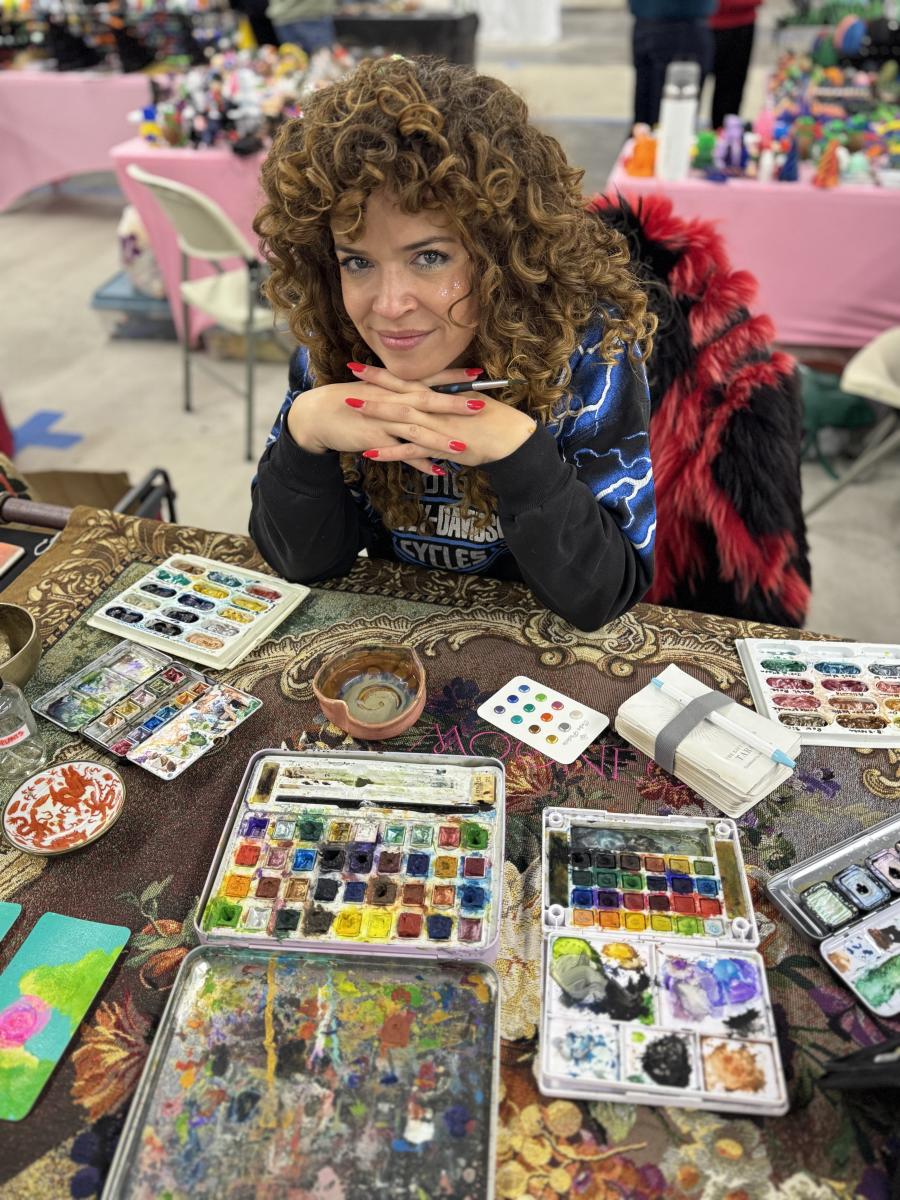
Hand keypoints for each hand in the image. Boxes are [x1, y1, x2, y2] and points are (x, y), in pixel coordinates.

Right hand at [287, 379, 468, 474]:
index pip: (429, 378)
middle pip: (428, 401)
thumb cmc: (350, 401)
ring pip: (416, 429)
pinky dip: (419, 462)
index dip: (453, 376)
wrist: (319, 414)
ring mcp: (384, 421)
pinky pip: (401, 453)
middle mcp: (393, 401)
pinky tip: (437, 470)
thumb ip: (401, 391)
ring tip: (462, 446)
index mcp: (396, 387)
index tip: (477, 374)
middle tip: (480, 405)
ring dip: (439, 438)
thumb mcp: (378, 391)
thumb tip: (424, 392)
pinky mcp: (376, 441)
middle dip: (454, 403)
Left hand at [344, 363, 536, 470]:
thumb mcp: (470, 403)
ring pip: (401, 417)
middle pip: (401, 393)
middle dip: (374, 385)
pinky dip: (390, 451)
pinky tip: (370, 452)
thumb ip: (450, 399)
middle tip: (349, 375)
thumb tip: (436, 395)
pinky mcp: (441, 446)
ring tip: (353, 407)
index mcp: (442, 395)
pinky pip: (411, 450)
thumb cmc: (495, 421)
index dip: (384, 374)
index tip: (361, 367)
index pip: (408, 381)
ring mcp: (438, 426)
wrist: (511, 439)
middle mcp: (437, 407)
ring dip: (377, 412)